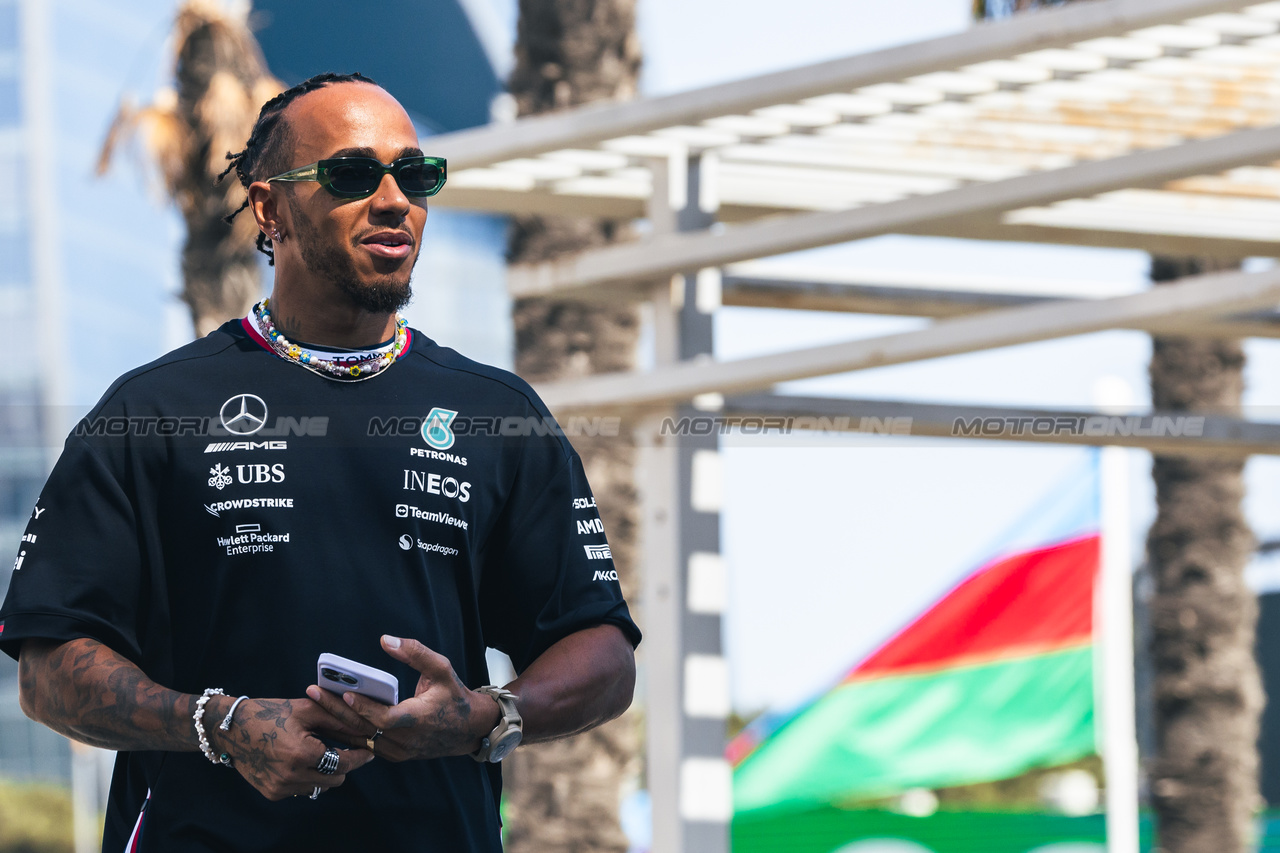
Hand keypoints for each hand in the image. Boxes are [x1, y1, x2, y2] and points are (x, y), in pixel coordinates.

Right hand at [207, 697, 374, 800]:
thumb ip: (338, 720)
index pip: (343, 763)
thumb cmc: (272, 713)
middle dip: (344, 765)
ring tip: (318, 752)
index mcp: (302, 754)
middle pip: (335, 779)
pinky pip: (302, 790)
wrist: (232, 728)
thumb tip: (366, 729)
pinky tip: (299, 760)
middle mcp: (291, 776)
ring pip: (320, 787)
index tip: (369, 752)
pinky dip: (307, 778)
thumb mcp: (307, 710)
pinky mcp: (272, 793)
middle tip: (344, 749)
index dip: (360, 757)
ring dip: (325, 772)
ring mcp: (280, 787)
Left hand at [306, 635, 500, 762]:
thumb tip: (385, 640)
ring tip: (315, 703)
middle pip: (364, 728)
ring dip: (337, 721)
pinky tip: (330, 717)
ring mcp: (398, 751)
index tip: (346, 694)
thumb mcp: (441, 669)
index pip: (385, 718)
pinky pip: (366, 744)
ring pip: (361, 738)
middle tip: (314, 692)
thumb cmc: (454, 696)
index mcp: (418, 719)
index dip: (365, 708)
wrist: (469, 729)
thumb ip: (415, 653)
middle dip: (336, 710)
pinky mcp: (394, 755)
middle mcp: (406, 740)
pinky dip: (348, 731)